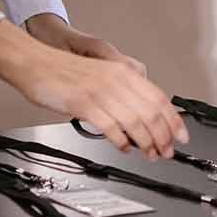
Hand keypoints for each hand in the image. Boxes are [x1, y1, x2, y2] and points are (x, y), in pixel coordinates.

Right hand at [0, 21, 185, 157]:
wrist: (36, 63)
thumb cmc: (65, 72)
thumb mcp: (101, 75)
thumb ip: (121, 91)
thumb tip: (140, 116)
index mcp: (123, 72)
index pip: (159, 98)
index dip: (173, 120)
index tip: (180, 136)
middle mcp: (116, 80)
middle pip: (151, 112)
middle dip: (163, 136)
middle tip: (166, 151)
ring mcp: (101, 91)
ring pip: (135, 121)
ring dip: (146, 143)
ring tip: (149, 154)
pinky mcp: (84, 103)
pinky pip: (111, 127)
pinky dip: (121, 141)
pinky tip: (124, 147)